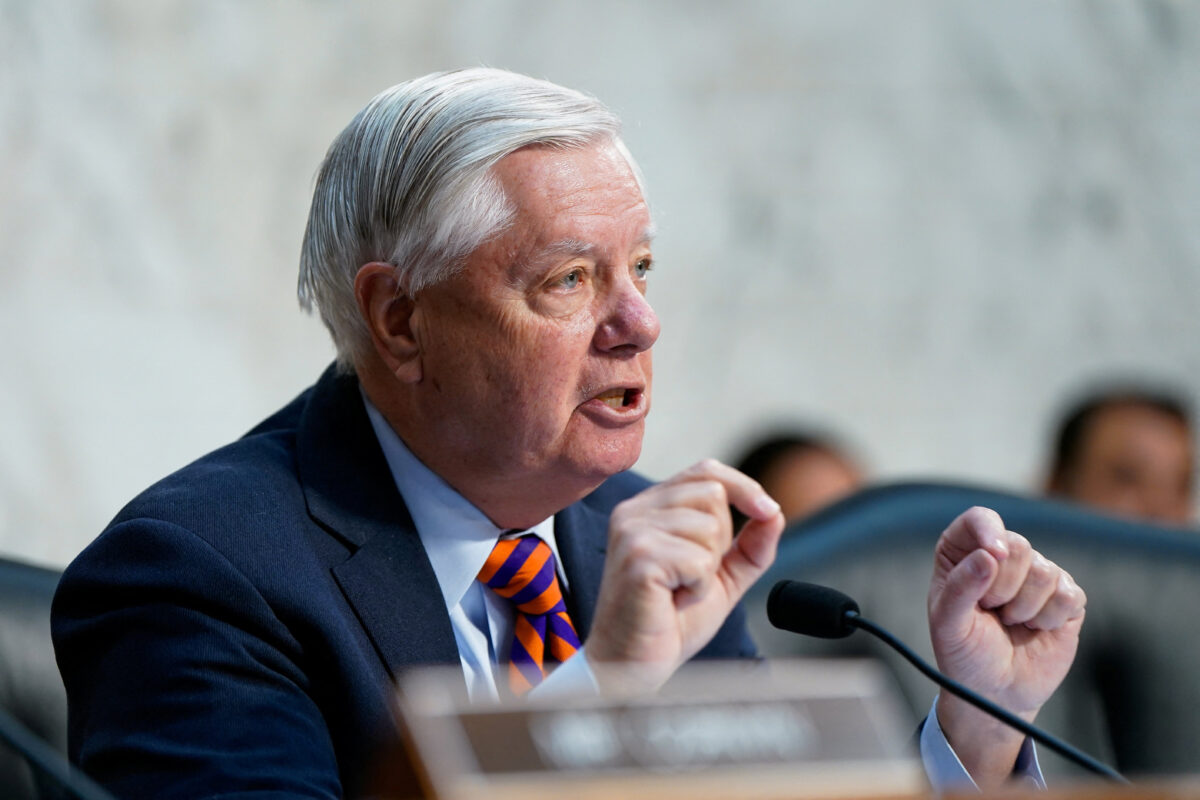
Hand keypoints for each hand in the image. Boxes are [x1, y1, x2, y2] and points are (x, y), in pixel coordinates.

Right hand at [585, 459, 784, 692]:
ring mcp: (632, 532)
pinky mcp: (638, 559)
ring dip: (707, 569)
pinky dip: (698, 587)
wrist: (632, 666)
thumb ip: (749, 545)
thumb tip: (775, 513)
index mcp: (649, 507)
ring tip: (679, 591)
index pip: (705, 470)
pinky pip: (699, 560)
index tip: (767, 511)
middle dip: (721, 540)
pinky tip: (674, 601)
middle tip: (693, 575)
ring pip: (710, 528)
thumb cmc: (668, 622)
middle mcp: (634, 511)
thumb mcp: (721, 577)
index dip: (743, 486)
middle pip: (713, 494)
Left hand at [927, 506, 1086, 787]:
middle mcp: (1001, 557)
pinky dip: (1049, 619)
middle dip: (1003, 586)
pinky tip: (1035, 629)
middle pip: (1017, 544)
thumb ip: (960, 587)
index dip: (989, 531)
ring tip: (1011, 623)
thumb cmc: (965, 653)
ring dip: (1024, 608)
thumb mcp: (949, 624)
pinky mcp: (1065, 598)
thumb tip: (989, 555)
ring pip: (1044, 571)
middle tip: (991, 611)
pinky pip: (1069, 595)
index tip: (993, 555)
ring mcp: (1036, 576)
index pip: (979, 519)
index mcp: (964, 553)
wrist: (995, 691)